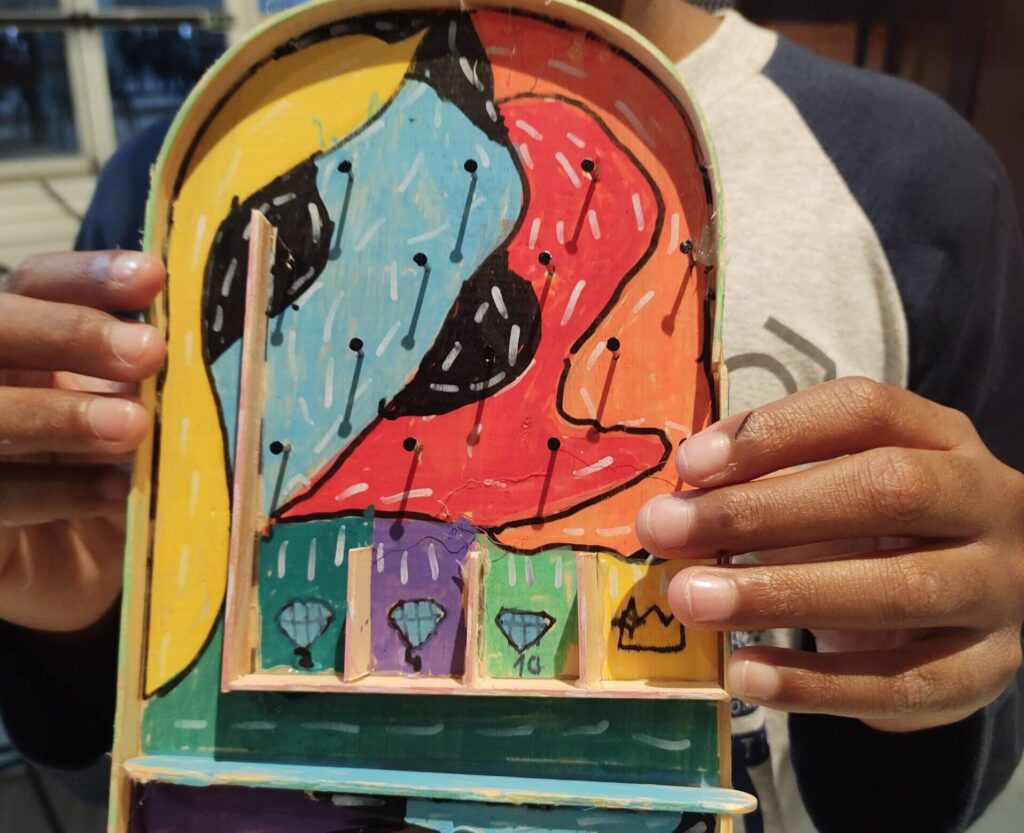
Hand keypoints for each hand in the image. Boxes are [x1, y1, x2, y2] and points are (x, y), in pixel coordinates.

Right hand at [0, 251, 165, 631]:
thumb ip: (142, 378)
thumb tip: (185, 342)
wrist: (87, 561)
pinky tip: (114, 490)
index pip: (38, 285)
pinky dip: (60, 492)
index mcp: (25, 344)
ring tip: (134, 427)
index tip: (152, 278)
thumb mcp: (135, 413)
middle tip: (149, 351)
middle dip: (70, 334)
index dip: (88, 277)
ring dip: (62, 416)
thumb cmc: (113, 468)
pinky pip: (1, 497)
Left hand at [636, 377, 1023, 732]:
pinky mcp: (987, 666)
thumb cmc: (874, 530)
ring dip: (780, 596)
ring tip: (692, 600)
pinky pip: (904, 683)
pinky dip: (816, 685)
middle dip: (763, 513)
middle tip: (667, 531)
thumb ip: (764, 488)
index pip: (862, 409)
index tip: (689, 465)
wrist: (964, 605)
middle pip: (884, 491)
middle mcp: (984, 501)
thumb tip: (675, 509)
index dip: (772, 432)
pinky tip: (746, 674)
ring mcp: (995, 587)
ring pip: (899, 589)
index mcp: (939, 438)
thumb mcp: (830, 489)